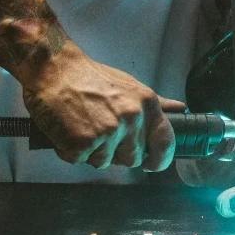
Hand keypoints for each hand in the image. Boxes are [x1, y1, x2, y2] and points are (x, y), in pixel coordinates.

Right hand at [20, 43, 184, 170]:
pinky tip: (66, 131)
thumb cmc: (89, 77)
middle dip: (115, 153)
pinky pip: (79, 160)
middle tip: (99, 132)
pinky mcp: (83, 142)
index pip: (165, 141)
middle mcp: (131, 119)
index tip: (151, 164)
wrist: (54, 69)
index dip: (160, 159)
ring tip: (81, 127)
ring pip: (104, 162)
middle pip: (131, 158)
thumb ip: (156, 103)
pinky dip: (70, 151)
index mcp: (146, 105)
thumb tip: (181, 110)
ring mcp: (107, 132)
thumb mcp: (130, 86)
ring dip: (91, 152)